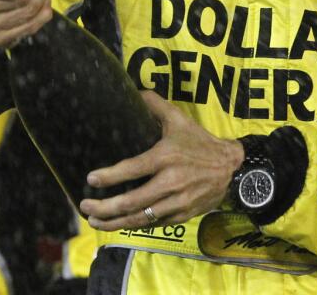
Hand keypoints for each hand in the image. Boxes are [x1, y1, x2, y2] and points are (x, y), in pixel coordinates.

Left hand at [78, 91, 243, 230]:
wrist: (230, 166)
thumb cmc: (200, 142)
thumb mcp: (179, 119)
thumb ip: (155, 105)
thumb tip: (134, 90)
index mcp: (166, 157)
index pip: (132, 169)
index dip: (109, 176)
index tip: (90, 179)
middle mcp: (171, 182)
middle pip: (132, 201)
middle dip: (105, 207)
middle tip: (85, 206)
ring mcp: (178, 202)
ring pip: (142, 218)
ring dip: (116, 222)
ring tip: (96, 221)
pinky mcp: (183, 214)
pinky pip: (155, 223)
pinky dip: (136, 224)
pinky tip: (121, 223)